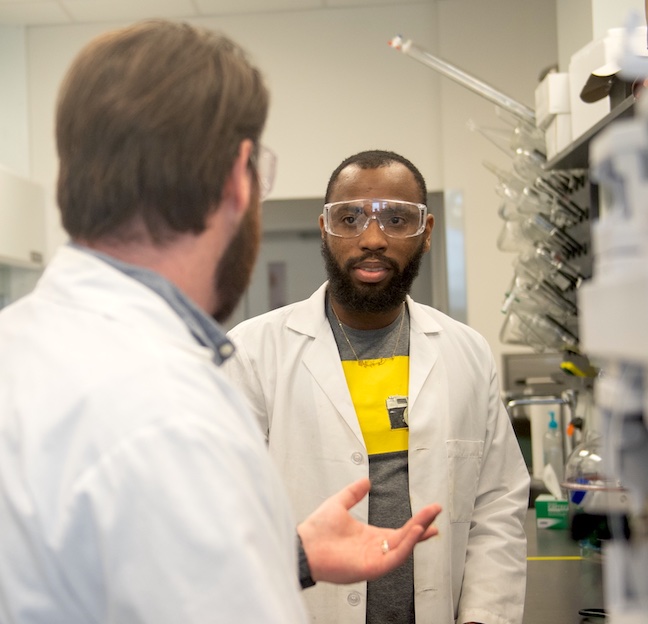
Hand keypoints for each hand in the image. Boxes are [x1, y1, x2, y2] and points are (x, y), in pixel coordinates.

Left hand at [297, 477, 441, 584]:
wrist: (303, 544)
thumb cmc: (316, 530)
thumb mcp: (339, 504)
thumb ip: (353, 493)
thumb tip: (365, 481)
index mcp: (370, 537)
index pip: (399, 532)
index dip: (415, 523)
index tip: (429, 515)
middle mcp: (375, 550)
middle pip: (405, 539)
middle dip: (422, 525)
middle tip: (436, 512)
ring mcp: (374, 560)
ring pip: (403, 548)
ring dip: (417, 534)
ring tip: (428, 520)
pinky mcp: (371, 568)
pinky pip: (394, 559)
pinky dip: (406, 547)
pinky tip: (413, 532)